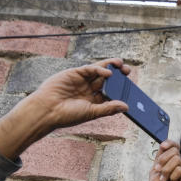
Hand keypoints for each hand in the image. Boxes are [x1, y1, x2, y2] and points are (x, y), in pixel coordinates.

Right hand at [0, 59, 130, 158]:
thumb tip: (126, 106)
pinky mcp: (74, 73)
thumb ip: (108, 108)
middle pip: (108, 80)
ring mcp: (82, 80)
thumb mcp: (91, 113)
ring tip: (122, 65)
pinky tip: (108, 73)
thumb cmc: (67, 115)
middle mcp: (89, 89)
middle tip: (129, 72)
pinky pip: (90, 69)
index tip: (133, 89)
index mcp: (94, 101)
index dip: (121, 90)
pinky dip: (100, 69)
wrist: (47, 110)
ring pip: (100, 71)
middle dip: (118, 76)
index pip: (111, 93)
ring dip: (111, 67)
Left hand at [149, 140, 180, 180]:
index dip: (169, 143)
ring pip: (176, 160)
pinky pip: (180, 170)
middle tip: (159, 172)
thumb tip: (163, 145)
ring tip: (165, 180)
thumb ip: (159, 158)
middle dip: (163, 161)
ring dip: (166, 171)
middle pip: (174, 151)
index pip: (173, 146)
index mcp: (169, 161)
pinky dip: (173, 177)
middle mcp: (177, 164)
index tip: (163, 146)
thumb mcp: (154, 171)